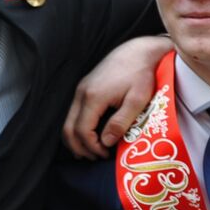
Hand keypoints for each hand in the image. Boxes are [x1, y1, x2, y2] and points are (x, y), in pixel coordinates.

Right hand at [62, 35, 171, 158]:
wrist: (138, 51)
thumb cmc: (141, 74)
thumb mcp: (137, 100)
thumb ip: (121, 122)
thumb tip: (106, 142)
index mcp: (93, 97)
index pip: (82, 130)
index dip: (91, 147)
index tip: (106, 154)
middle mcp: (81, 93)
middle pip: (68, 128)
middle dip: (80, 147)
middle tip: (96, 158)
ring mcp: (80, 89)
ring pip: (67, 121)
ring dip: (76, 139)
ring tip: (92, 151)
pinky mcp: (84, 87)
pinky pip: (73, 113)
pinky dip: (77, 128)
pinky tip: (91, 135)